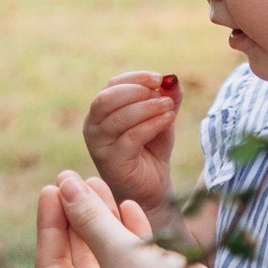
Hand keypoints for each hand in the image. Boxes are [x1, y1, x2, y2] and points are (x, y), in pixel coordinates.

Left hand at [33, 168, 230, 267]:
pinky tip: (129, 207)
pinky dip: (131, 247)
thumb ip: (90, 220)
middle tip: (72, 179)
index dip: (51, 224)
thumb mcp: (125, 255)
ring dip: (105, 228)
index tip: (51, 186)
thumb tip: (63, 185)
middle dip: (79, 222)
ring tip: (98, 184)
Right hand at [84, 70, 181, 214]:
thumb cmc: (151, 151)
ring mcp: (99, 145)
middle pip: (107, 98)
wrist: (151, 189)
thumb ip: (166, 99)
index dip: (135, 78)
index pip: (112, 86)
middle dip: (137, 91)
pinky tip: (168, 120)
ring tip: (169, 107)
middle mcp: (93, 126)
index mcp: (101, 112)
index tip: (159, 78)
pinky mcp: (110, 162)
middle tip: (163, 94)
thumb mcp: (161, 118)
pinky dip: (151, 124)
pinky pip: (131, 137)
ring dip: (148, 107)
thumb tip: (173, 79)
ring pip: (119, 117)